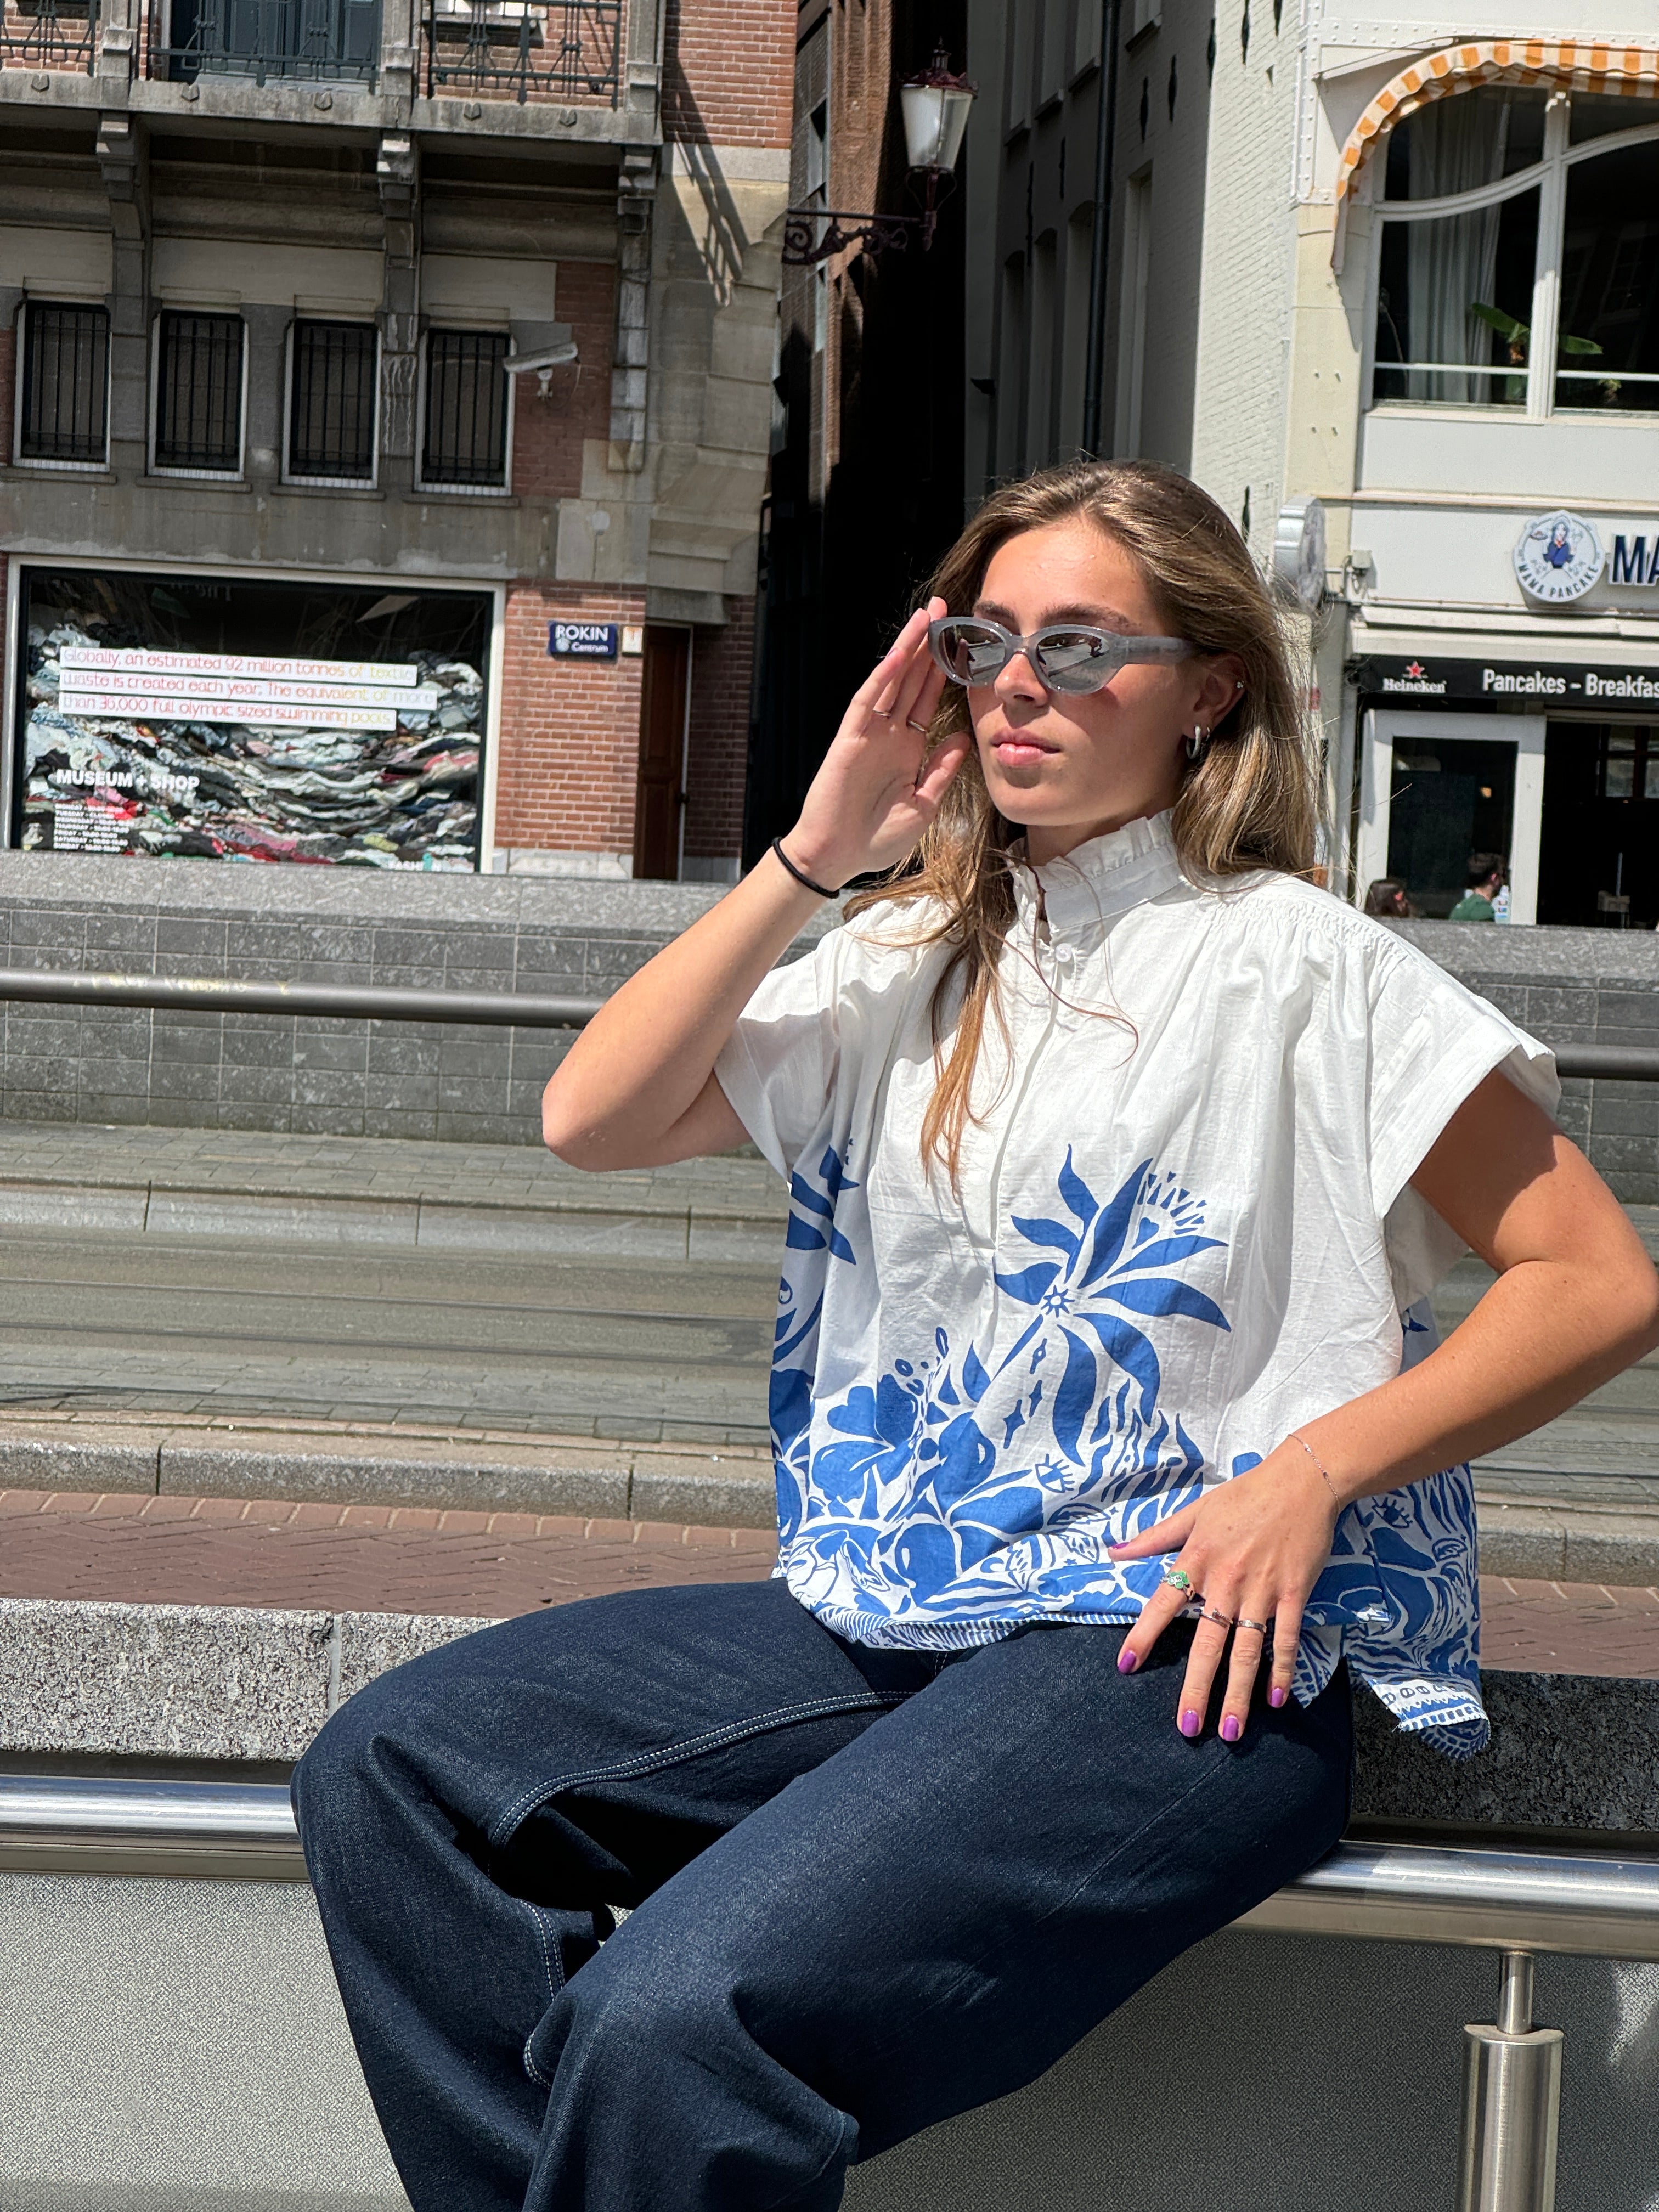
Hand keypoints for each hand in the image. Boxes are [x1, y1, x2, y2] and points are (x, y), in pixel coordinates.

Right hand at [784, 598, 971, 889]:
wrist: (837, 858)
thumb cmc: (876, 839)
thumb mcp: (923, 805)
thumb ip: (941, 771)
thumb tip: (964, 739)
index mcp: (907, 749)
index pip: (929, 701)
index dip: (944, 672)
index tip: (964, 645)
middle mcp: (888, 735)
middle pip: (912, 681)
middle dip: (928, 646)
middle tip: (945, 610)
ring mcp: (868, 734)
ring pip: (891, 681)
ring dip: (908, 648)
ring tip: (926, 616)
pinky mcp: (849, 739)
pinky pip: (867, 701)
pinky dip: (882, 677)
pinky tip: (899, 654)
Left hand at [1106, 1445, 1338, 1741]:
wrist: (1300, 1482)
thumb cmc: (1243, 1495)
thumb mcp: (1193, 1511)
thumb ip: (1155, 1537)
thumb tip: (1114, 1551)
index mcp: (1197, 1558)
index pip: (1162, 1603)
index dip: (1143, 1635)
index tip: (1126, 1665)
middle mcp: (1226, 1580)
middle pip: (1207, 1642)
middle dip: (1196, 1687)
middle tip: (1187, 1727)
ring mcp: (1262, 1589)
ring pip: (1247, 1651)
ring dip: (1238, 1694)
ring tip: (1230, 1731)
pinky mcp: (1294, 1593)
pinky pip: (1285, 1639)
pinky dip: (1281, 1671)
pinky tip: (1276, 1700)